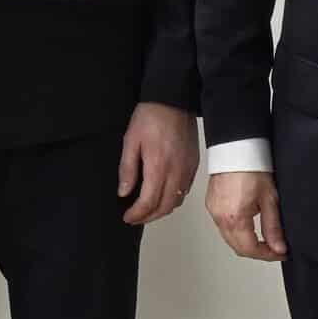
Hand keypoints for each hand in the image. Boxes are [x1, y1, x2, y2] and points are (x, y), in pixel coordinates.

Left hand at [117, 103, 198, 224]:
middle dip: (148, 217)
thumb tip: (124, 192)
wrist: (175, 100)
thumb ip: (127, 169)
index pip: (149, 202)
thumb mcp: (131, 140)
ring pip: (176, 202)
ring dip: (161, 211)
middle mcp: (176, 171)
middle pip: (165, 207)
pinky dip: (173, 200)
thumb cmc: (151, 116)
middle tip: (135, 218)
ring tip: (146, 210)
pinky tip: (162, 195)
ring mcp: (187, 170)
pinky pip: (184, 191)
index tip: (127, 216)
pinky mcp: (193, 166)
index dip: (137, 214)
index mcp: (159, 166)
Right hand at [206, 171, 285, 260]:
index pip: (250, 249)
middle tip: (274, 248)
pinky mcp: (211, 204)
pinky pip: (222, 227)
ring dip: (245, 243)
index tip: (279, 252)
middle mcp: (219, 216)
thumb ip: (273, 227)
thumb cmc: (251, 166)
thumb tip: (278, 247)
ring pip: (229, 239)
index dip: (267, 255)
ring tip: (262, 238)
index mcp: (234, 217)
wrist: (236, 148)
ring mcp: (213, 210)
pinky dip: (235, 232)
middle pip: (238, 248)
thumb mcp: (269, 199)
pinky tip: (247, 227)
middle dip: (257, 252)